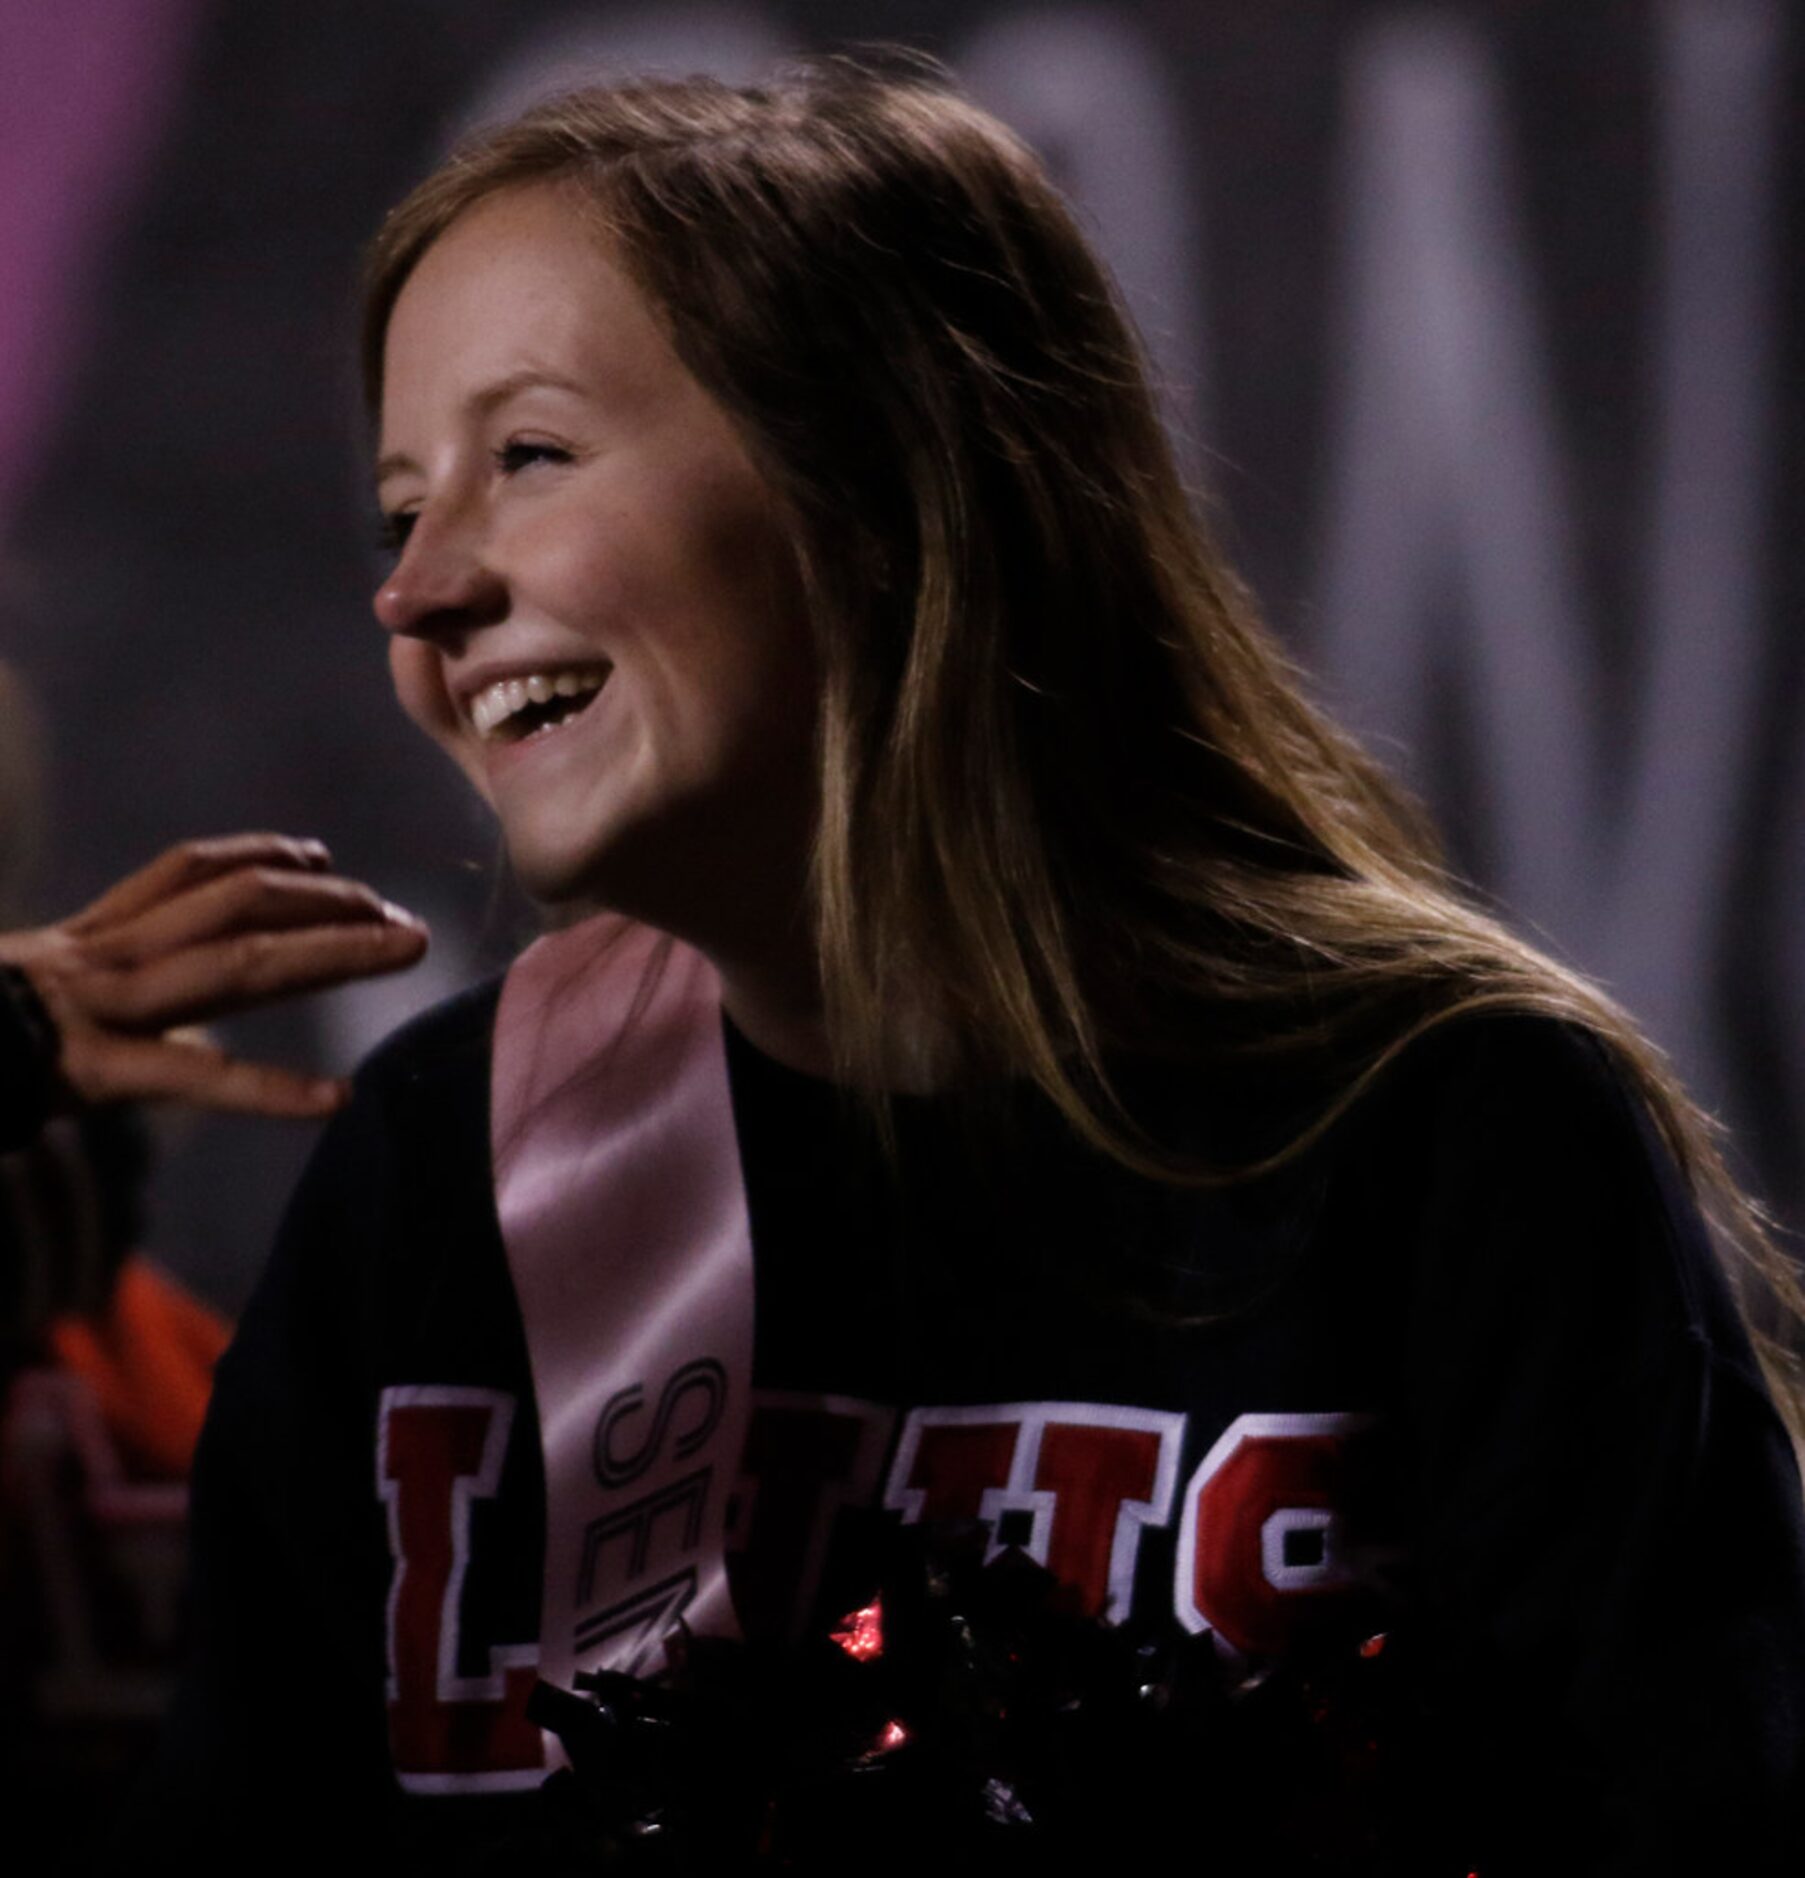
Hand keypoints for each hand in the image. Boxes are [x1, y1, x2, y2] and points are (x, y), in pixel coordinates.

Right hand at [0, 834, 427, 1117]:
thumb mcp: (24, 998)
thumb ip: (92, 993)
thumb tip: (160, 1022)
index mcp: (82, 941)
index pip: (185, 876)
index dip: (258, 858)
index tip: (320, 860)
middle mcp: (97, 957)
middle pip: (235, 905)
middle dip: (328, 904)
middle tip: (405, 919)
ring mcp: (95, 1010)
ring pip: (235, 964)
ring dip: (332, 953)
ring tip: (404, 951)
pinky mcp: (85, 1072)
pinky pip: (190, 1075)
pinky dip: (268, 1089)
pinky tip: (335, 1100)